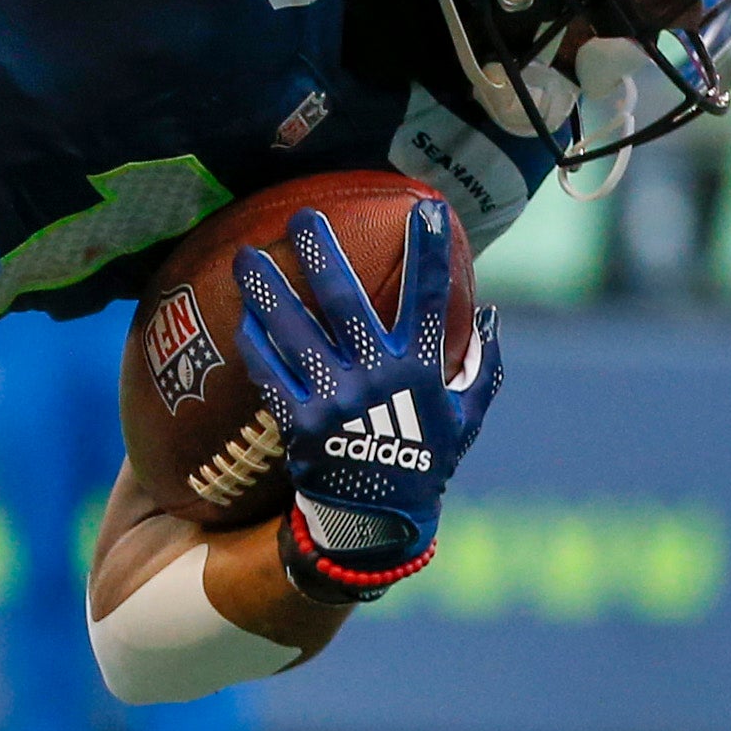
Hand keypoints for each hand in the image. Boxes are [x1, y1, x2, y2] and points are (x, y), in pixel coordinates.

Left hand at [230, 197, 498, 602]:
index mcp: (421, 371)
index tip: (428, 208)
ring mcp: (335, 400)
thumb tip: (492, 317)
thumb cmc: (423, 461)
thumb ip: (482, 367)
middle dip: (323, 254)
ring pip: (295, 332)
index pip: (430, 300)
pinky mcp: (299, 423)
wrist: (377, 522)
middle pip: (346, 302)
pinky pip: (268, 374)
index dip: (430, 253)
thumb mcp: (466, 418)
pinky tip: (238, 318)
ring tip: (243, 256)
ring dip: (267, 291)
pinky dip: (254, 344)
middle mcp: (378, 379)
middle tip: (302, 217)